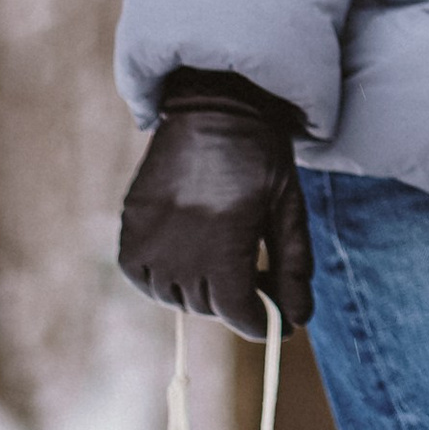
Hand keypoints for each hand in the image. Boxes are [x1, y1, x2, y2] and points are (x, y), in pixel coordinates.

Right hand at [118, 70, 312, 337]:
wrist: (212, 107)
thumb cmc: (259, 155)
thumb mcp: (288, 207)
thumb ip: (293, 266)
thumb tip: (297, 320)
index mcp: (224, 238)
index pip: (236, 310)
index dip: (260, 322)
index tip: (278, 322)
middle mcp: (181, 244)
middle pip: (209, 306)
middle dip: (238, 301)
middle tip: (259, 279)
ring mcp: (150, 237)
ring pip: (176, 296)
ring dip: (202, 291)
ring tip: (224, 262)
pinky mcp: (131, 227)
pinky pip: (143, 278)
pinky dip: (164, 279)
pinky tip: (188, 258)